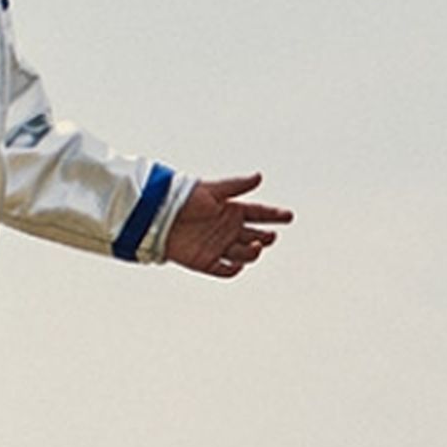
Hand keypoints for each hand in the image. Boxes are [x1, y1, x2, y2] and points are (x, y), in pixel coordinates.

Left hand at [165, 173, 292, 278]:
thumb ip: (236, 186)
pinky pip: (224, 270)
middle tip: (269, 236)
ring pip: (244, 254)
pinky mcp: (205, 261)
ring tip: (255, 246)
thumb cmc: (184, 198)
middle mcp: (228, 229)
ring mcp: (218, 246)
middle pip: (255, 236)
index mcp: (232, 210)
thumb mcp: (212, 190)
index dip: (275, 215)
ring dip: (253, 252)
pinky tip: (238, 264)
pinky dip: (233, 270)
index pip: (259, 214)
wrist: (157, 215)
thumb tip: (259, 176)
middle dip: (266, 237)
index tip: (289, 216)